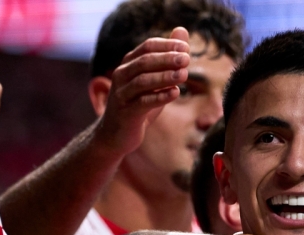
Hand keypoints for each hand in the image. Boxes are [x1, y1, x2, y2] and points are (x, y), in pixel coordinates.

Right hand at [94, 27, 190, 155]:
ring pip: (143, 81)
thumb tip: (182, 31)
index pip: (147, 47)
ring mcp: (122, 94)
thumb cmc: (138, 103)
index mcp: (129, 64)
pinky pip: (143, 102)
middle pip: (144, 62)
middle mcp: (122, 75)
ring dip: (164, 77)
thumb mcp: (154, 79)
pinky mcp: (126, 112)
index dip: (167, 45)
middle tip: (187, 59)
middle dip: (167, 59)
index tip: (186, 47)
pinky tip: (175, 93)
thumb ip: (167, 57)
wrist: (117, 133)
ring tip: (184, 75)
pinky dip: (159, 97)